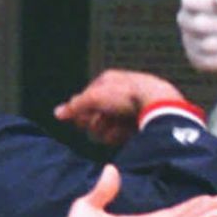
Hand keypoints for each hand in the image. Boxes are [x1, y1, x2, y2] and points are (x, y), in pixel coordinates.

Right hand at [54, 70, 184, 146]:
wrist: (158, 105)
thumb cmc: (127, 95)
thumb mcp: (95, 98)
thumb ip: (75, 106)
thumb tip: (58, 113)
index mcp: (108, 81)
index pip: (85, 99)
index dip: (81, 112)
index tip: (80, 121)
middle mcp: (118, 93)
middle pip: (95, 115)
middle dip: (96, 123)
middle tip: (102, 123)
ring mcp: (128, 109)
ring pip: (108, 126)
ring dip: (108, 131)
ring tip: (116, 128)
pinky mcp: (138, 123)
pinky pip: (121, 133)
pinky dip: (121, 135)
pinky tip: (126, 133)